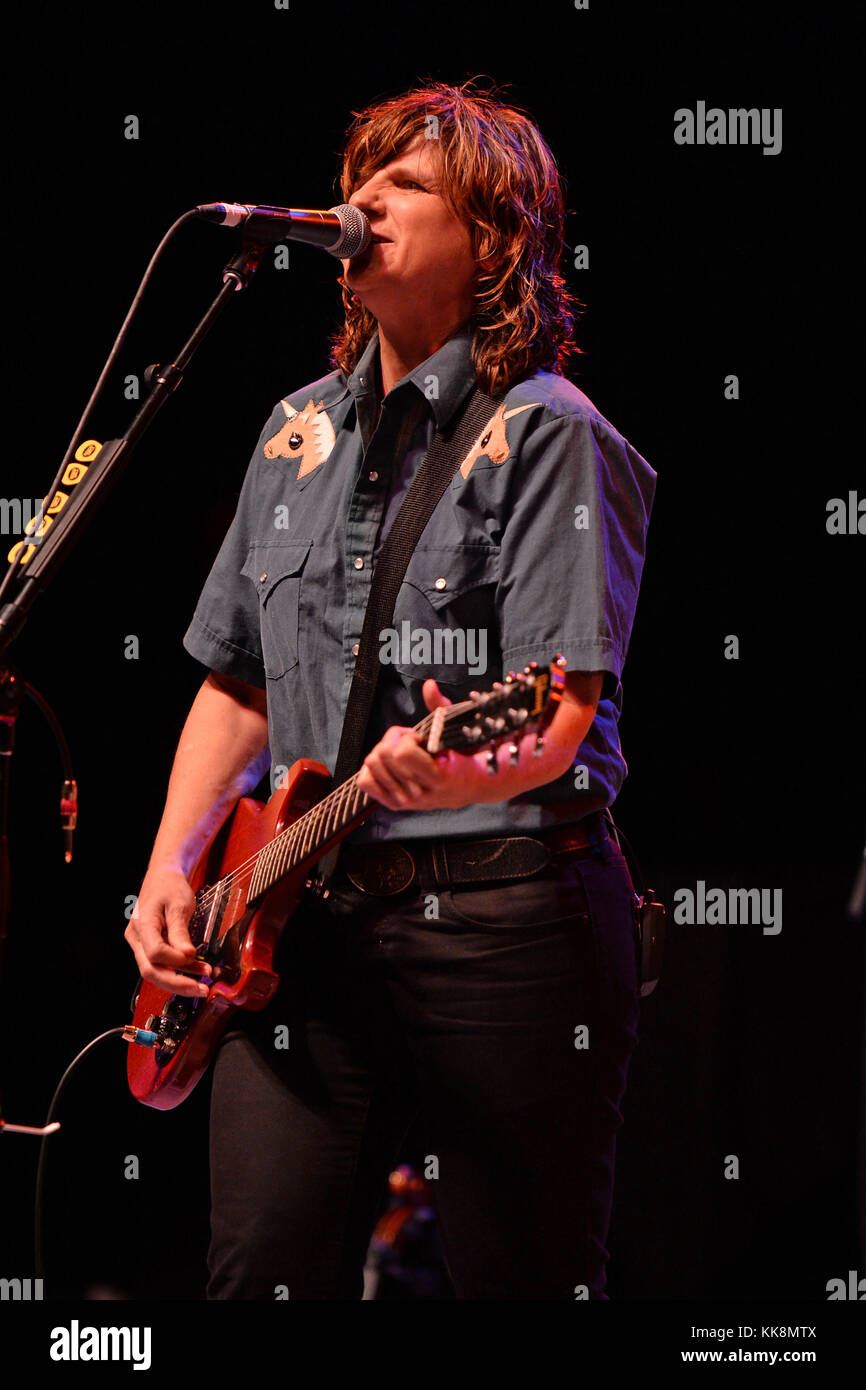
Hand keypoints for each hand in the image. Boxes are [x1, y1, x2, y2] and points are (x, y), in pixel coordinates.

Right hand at [124, 865, 210, 997]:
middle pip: (151, 971)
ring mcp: (140, 944)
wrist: (163, 877)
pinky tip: (196, 973)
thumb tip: (187, 956)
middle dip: (177, 984)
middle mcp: (136, 938)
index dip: (175, 960)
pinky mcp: (148, 948)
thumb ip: (180, 931)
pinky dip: (178, 972)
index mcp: (142, 924)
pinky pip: (160, 966)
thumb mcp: (179, 904)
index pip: (155, 952)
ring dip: (180, 980)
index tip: (194, 956)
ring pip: (155, 972)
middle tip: (201, 989)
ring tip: (203, 984)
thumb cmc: (170, 887)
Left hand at [355, 679, 471, 811]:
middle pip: (381, 756)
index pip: (401, 753)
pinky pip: (365, 781)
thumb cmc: (464, 756)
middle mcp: (419, 794)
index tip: (420, 738)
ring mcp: (406, 801)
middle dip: (394, 741)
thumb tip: (428, 684)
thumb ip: (440, 707)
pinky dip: (373, 769)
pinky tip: (391, 765)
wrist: (471, 786)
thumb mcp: (456, 731)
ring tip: (404, 754)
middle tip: (411, 743)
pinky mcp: (394, 804)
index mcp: (438, 778)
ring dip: (385, 753)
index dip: (407, 737)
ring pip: (370, 766)